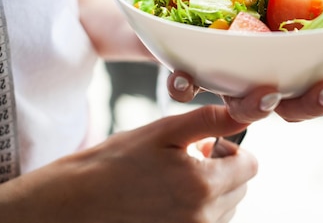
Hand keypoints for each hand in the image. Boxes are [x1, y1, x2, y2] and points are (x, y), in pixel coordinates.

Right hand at [30, 105, 255, 222]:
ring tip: (170, 180)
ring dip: (209, 192)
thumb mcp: (161, 132)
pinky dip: (195, 211)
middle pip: (241, 188)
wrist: (72, 206)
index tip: (204, 146)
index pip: (250, 166)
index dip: (230, 149)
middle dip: (221, 170)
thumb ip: (209, 121)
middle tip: (184, 160)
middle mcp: (203, 219)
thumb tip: (246, 111)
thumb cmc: (112, 165)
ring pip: (224, 209)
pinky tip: (165, 200)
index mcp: (203, 185)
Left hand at [167, 51, 322, 122]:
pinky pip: (185, 87)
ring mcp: (228, 80)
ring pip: (246, 108)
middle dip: (316, 102)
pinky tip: (182, 81)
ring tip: (267, 97)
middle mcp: (265, 78)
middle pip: (296, 107)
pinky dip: (183, 86)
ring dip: (257, 107)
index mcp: (293, 61)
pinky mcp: (189, 73)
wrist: (179, 1)